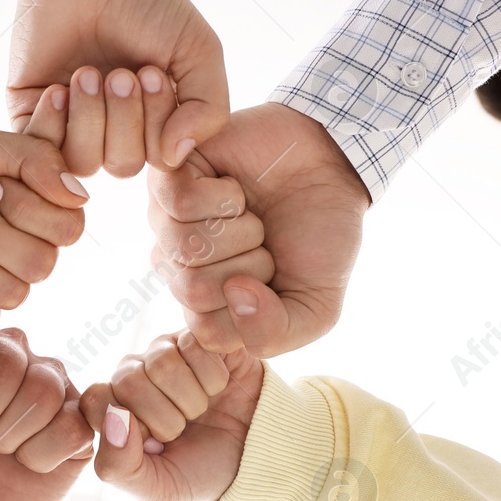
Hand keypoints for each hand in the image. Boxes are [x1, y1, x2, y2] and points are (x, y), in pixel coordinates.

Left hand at [7, 0, 227, 169]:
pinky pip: (40, 150)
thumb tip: (175, 156)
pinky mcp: (31, 114)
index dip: (158, 125)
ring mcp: (70, 125)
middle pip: (122, 166)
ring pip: (83, 161)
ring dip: (90, 117)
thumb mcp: (199, 52)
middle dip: (125, 118)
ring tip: (88, 73)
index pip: (160, 160)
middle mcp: (113, 131)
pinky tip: (59, 86)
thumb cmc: (147, 4)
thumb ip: (208, 110)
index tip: (153, 72)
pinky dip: (52, 122)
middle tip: (121, 72)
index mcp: (155, 123)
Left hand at [78, 331, 263, 500]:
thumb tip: (114, 417)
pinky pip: (195, 345)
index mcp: (114, 405)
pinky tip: (219, 388)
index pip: (97, 399)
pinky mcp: (200, 337)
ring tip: (202, 410)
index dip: (131, 428)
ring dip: (192, 399)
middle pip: (129, 379)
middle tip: (184, 428)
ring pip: (163, 360)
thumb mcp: (157, 487)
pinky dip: (214, 377)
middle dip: (166, 418)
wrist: (257, 455)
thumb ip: (118, 466)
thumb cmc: (202, 470)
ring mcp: (167, 350)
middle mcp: (135, 371)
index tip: (155, 444)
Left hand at [149, 103, 369, 355]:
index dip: (253, 308)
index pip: (208, 331)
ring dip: (239, 228)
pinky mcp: (167, 175)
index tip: (275, 279)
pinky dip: (222, 194)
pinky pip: (178, 200)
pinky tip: (233, 186)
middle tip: (264, 240)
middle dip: (249, 264)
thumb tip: (234, 294)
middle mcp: (180, 265)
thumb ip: (275, 333)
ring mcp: (167, 220)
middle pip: (193, 290)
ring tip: (250, 212)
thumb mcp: (315, 308)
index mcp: (207, 303)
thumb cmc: (320, 236)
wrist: (333, 168)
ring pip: (185, 245)